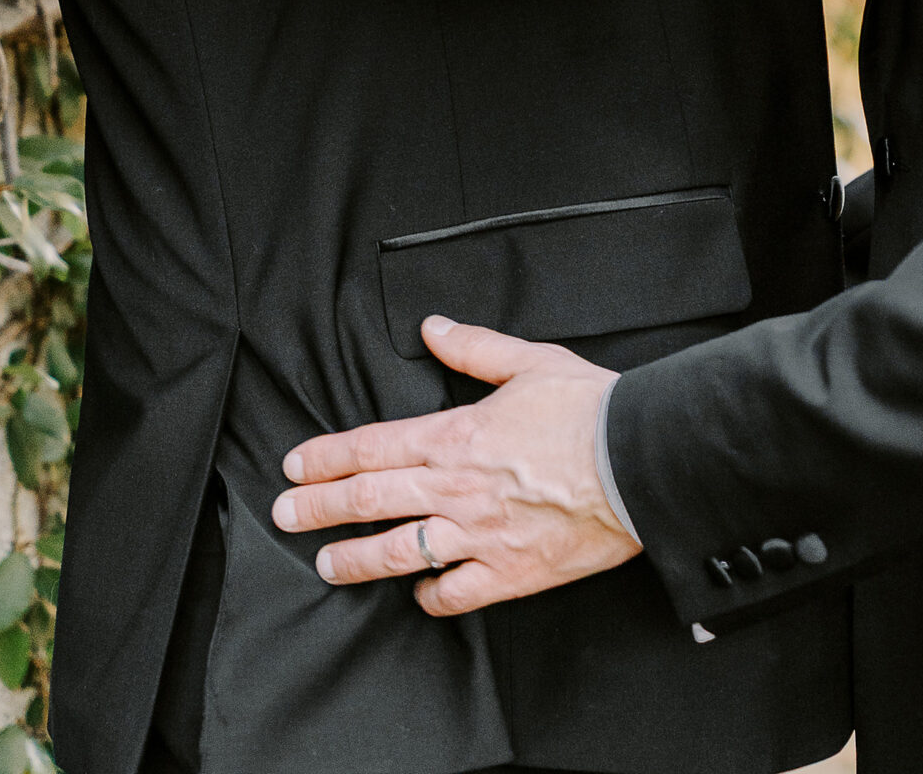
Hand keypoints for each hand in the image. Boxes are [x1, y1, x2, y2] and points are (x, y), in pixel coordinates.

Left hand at [272, 316, 638, 616]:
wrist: (639, 461)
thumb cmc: (588, 407)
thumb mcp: (530, 360)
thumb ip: (474, 348)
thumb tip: (432, 328)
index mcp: (457, 434)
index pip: (373, 447)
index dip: (327, 459)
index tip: (294, 468)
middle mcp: (456, 489)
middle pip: (371, 500)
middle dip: (320, 509)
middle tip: (283, 517)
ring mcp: (479, 535)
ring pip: (399, 553)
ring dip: (356, 559)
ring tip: (327, 565)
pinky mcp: (509, 572)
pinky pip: (456, 592)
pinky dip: (431, 594)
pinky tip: (419, 594)